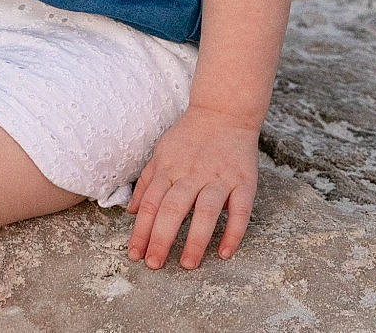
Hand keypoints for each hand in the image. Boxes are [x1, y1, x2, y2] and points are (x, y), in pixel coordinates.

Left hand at [124, 104, 259, 269]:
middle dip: (161, 239)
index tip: (135, 254)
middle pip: (173, 209)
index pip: (151, 204)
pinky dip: (233, 232)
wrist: (224, 111)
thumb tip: (131, 211)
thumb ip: (146, 181)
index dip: (141, 231)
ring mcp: (220, 178)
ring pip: (206, 211)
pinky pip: (241, 211)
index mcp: (170, 169)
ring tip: (188, 264)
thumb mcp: (161, 152)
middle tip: (154, 264)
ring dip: (196, 239)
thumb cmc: (190, 136)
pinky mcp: (244, 182)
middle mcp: (192, 174)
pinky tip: (224, 252)